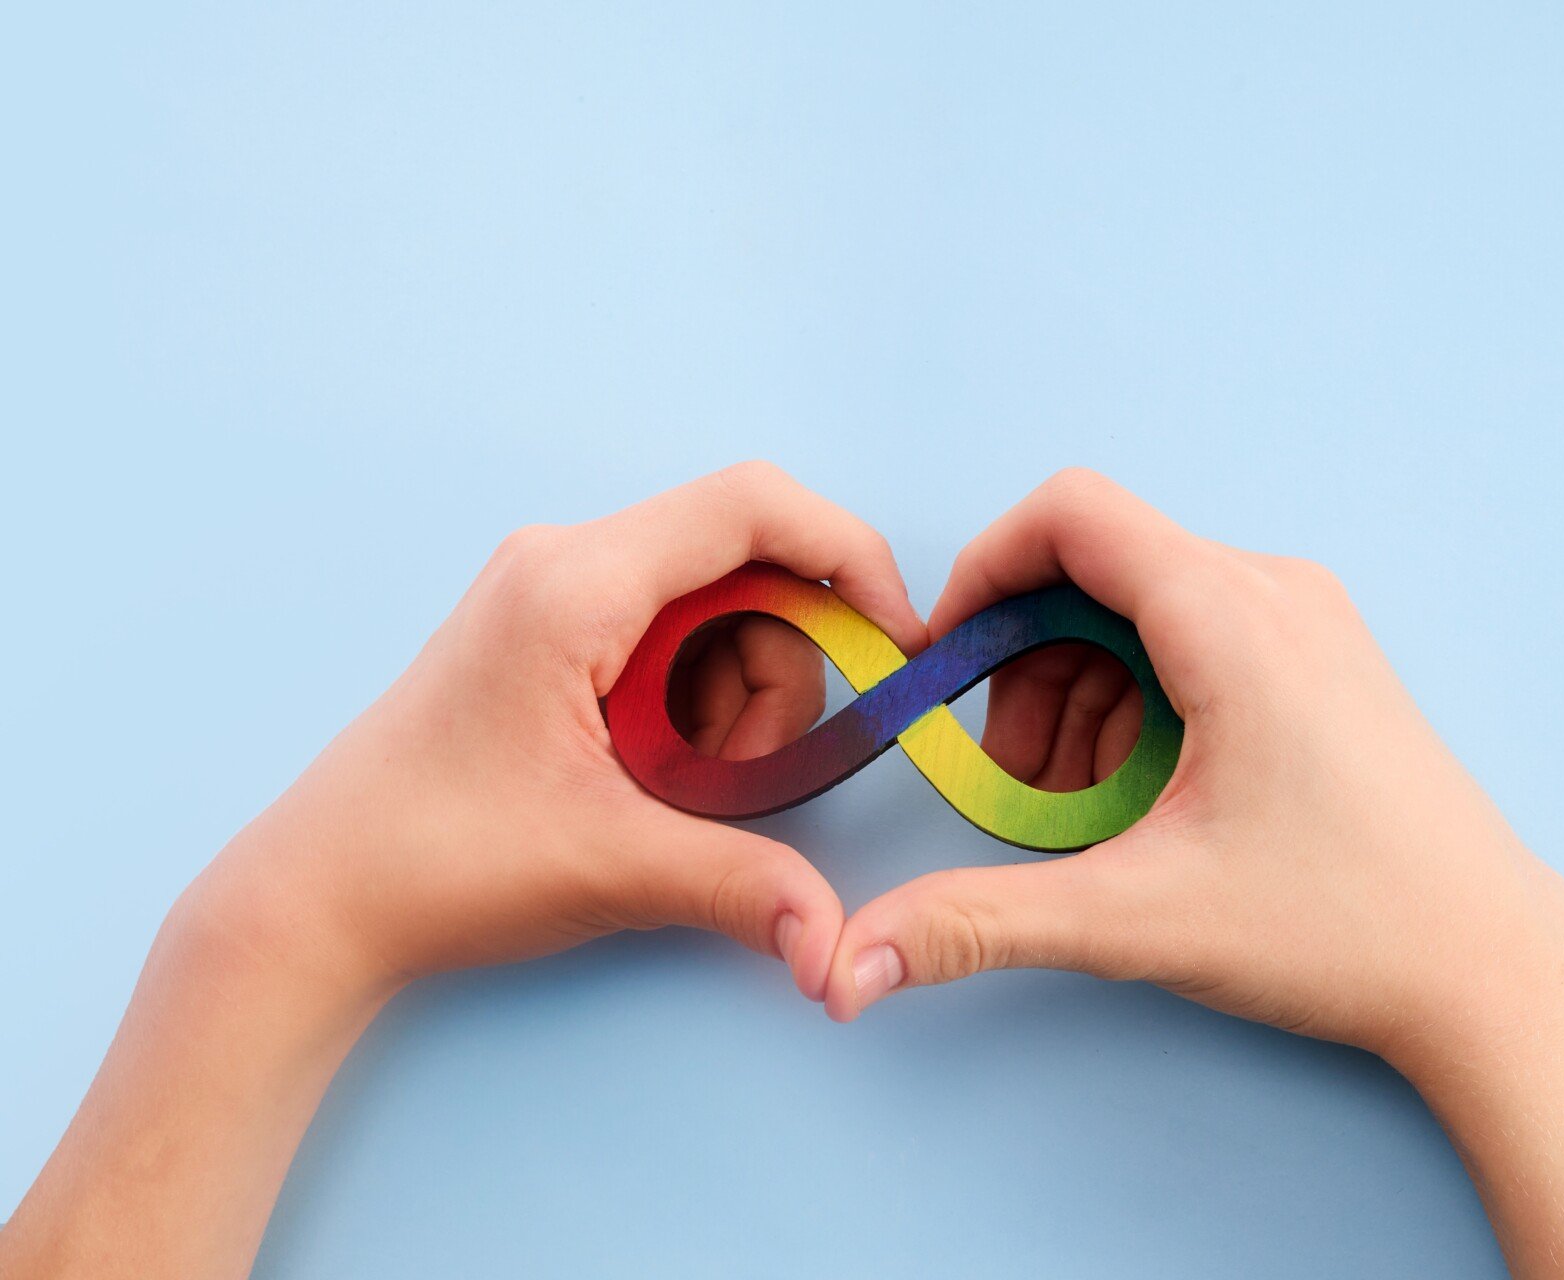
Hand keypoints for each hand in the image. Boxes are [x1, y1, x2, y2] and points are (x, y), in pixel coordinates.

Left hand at [0, 463, 926, 1278]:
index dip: (850, 558)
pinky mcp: (551, 634)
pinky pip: (673, 642)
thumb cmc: (434, 861)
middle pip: (749, 571)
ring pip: (718, 612)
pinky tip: (655, 780)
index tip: (895, 642)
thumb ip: (742, 885)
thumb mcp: (608, 866)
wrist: (314, 899)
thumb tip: (839, 944)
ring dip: (737, 704)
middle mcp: (566, 561)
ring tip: (680, 793)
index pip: (754, 507)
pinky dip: (696, 710)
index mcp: (575, 582)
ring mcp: (554, 593)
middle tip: (739, 778)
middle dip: (780, 675)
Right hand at [824, 465, 1563, 1045]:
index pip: (1070, 513)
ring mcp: (1310, 623)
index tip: (944, 663)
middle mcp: (1276, 591)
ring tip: (1086, 815)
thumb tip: (853, 959)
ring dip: (1082, 698)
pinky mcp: (1325, 663)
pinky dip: (1141, 706)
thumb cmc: (1345, 928)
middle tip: (1020, 786)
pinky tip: (1147, 804)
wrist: (1495, 972)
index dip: (982, 572)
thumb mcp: (1141, 918)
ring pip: (1143, 609)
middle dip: (1029, 670)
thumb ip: (981, 921)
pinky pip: (1196, 640)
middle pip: (1096, 570)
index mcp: (1233, 616)